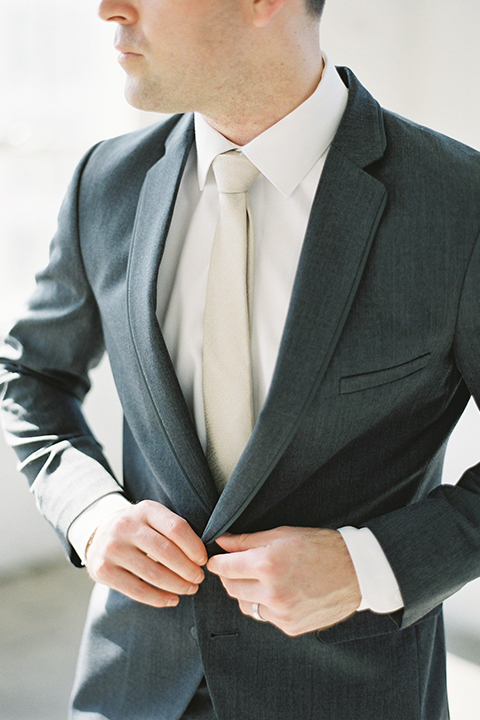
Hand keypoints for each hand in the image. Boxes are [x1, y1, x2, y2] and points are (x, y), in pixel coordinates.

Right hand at [85, 500, 207, 607]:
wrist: (98, 534)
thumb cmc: (138, 528)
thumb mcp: (153, 518)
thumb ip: (173, 530)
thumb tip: (201, 556)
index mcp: (144, 510)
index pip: (176, 528)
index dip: (194, 547)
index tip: (203, 560)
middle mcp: (125, 526)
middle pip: (166, 552)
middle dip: (188, 569)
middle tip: (199, 578)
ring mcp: (112, 548)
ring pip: (153, 574)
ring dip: (177, 585)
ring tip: (190, 589)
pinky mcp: (103, 570)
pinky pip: (137, 590)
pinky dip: (159, 598)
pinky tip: (172, 600)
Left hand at [207, 526, 360, 635]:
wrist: (356, 571)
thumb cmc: (320, 546)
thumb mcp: (282, 534)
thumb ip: (247, 540)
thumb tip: (222, 542)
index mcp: (267, 564)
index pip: (224, 568)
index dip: (217, 562)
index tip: (216, 560)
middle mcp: (271, 591)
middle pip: (230, 588)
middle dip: (230, 576)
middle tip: (240, 566)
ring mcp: (281, 612)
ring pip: (245, 605)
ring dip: (247, 592)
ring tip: (263, 579)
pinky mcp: (290, 626)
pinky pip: (265, 617)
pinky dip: (266, 605)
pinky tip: (280, 592)